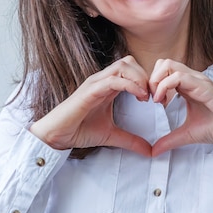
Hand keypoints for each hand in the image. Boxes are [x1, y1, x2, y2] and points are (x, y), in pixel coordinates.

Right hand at [29, 55, 152, 156]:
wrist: (57, 135)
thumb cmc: (79, 130)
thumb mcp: (111, 136)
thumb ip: (130, 140)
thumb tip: (149, 151)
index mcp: (107, 86)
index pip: (130, 69)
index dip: (146, 79)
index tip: (155, 97)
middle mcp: (101, 80)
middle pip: (128, 61)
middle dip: (145, 75)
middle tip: (153, 95)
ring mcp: (95, 83)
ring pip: (123, 65)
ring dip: (139, 78)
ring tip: (146, 96)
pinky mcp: (90, 90)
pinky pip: (113, 80)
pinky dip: (130, 85)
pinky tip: (140, 97)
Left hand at [149, 59, 212, 156]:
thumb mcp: (187, 134)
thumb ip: (169, 140)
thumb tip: (153, 151)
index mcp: (187, 85)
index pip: (163, 71)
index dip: (152, 84)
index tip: (151, 102)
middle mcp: (192, 79)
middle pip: (163, 63)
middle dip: (151, 79)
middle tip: (152, 99)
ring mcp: (198, 80)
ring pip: (168, 65)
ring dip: (156, 81)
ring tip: (157, 101)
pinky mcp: (203, 86)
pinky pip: (179, 77)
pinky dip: (164, 86)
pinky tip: (163, 102)